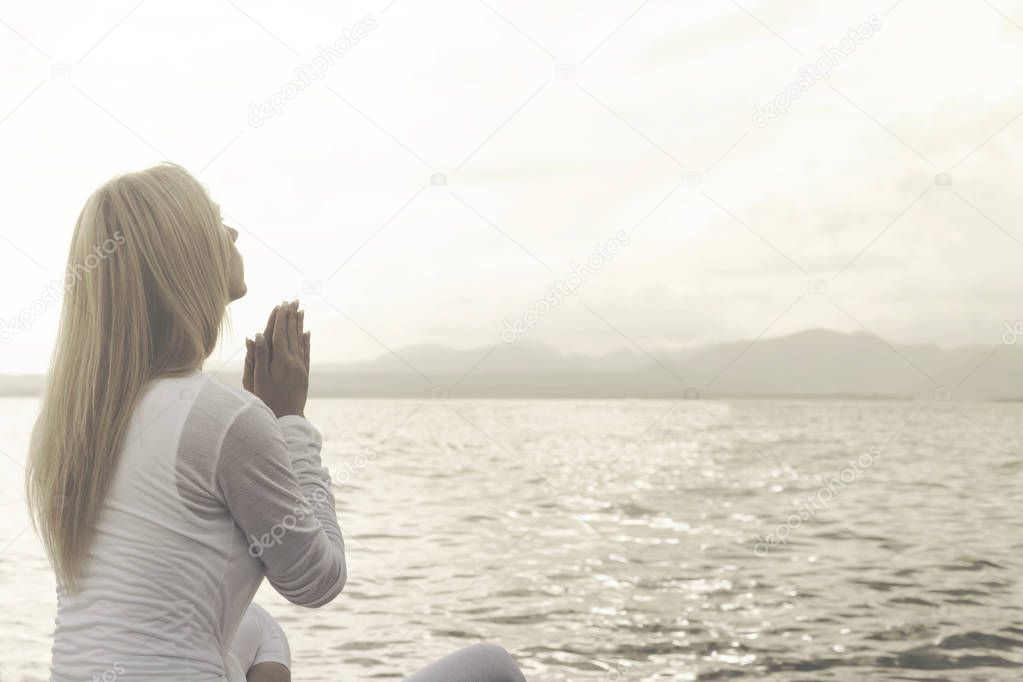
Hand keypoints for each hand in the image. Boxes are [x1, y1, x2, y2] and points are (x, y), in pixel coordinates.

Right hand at [243, 300, 310, 417]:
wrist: (288, 419)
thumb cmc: (267, 401)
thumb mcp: (258, 379)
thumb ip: (258, 356)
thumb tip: (256, 335)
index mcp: (280, 360)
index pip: (279, 334)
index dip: (279, 318)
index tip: (280, 304)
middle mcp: (293, 361)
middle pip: (291, 334)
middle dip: (291, 317)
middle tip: (293, 301)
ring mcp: (300, 368)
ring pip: (300, 341)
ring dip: (299, 325)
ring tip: (301, 311)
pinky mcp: (304, 375)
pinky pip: (306, 353)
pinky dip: (306, 341)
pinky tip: (307, 333)